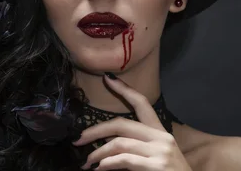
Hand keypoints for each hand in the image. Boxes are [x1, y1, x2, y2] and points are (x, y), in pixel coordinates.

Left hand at [72, 73, 192, 170]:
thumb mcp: (156, 157)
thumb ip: (137, 148)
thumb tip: (107, 145)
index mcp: (161, 133)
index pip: (142, 103)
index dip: (124, 89)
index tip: (107, 78)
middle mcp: (161, 138)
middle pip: (122, 124)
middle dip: (96, 130)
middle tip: (79, 139)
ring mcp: (160, 151)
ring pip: (119, 143)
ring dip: (98, 153)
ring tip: (87, 162)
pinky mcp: (158, 166)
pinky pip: (125, 160)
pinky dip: (108, 163)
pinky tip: (100, 168)